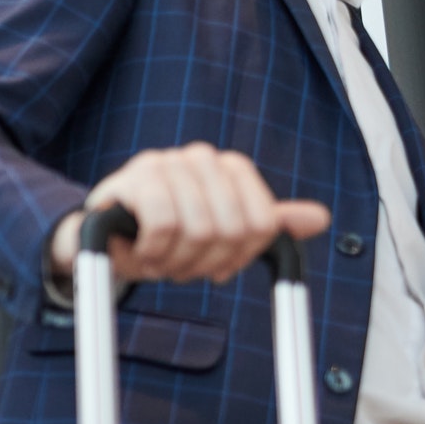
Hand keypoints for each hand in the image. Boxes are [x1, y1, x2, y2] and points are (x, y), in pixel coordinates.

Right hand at [47, 144, 330, 285]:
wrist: (104, 234)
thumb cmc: (166, 233)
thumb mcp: (220, 230)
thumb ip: (266, 223)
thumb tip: (320, 218)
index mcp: (230, 167)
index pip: (262, 224)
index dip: (240, 257)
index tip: (216, 266)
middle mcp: (201, 157)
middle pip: (232, 230)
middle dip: (205, 262)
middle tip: (181, 266)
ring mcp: (165, 163)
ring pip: (198, 230)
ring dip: (176, 261)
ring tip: (159, 260)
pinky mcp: (133, 179)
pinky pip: (164, 223)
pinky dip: (154, 250)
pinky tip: (143, 253)